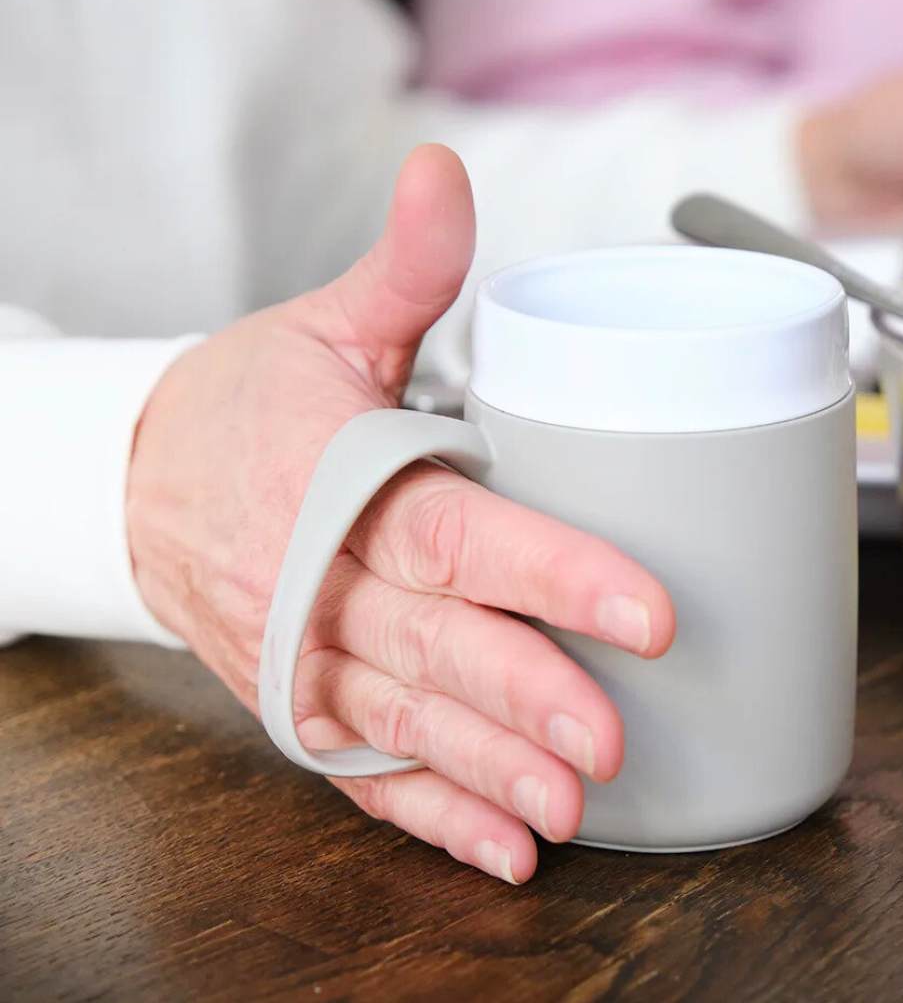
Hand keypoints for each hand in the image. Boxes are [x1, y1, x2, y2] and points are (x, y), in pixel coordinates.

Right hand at [126, 145, 674, 882]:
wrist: (134, 478)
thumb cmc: (242, 402)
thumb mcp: (320, 327)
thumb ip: (403, 269)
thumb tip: (444, 175)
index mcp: (335, 482)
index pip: (457, 533)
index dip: (551, 573)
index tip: (646, 610)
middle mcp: (317, 582)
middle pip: (435, 643)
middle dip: (526, 692)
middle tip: (613, 734)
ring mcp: (302, 655)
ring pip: (404, 721)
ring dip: (489, 767)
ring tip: (568, 807)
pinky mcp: (298, 702)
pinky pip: (365, 769)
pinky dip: (433, 813)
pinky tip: (504, 849)